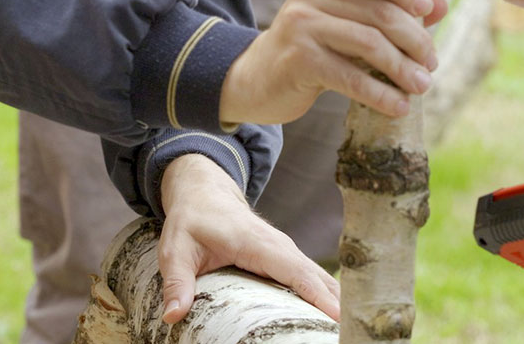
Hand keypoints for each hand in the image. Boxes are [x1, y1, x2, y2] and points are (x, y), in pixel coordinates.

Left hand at [157, 154, 339, 322]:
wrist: (205, 192)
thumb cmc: (191, 220)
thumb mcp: (176, 250)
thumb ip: (177, 282)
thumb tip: (173, 315)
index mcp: (258, 244)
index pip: (295, 272)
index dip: (318, 295)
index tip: (338, 317)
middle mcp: (280, 246)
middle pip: (318, 278)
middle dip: (337, 305)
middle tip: (350, 334)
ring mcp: (287, 251)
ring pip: (320, 278)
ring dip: (335, 302)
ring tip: (346, 330)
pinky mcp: (287, 259)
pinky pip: (313, 279)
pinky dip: (326, 297)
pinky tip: (333, 319)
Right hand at [220, 0, 447, 123]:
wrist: (257, 77)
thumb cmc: (314, 45)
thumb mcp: (350, 20)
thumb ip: (392, 7)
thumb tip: (440, 5)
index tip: (429, 11)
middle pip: (379, 11)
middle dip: (414, 39)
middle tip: (431, 63)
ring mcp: (301, 23)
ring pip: (370, 43)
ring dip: (402, 68)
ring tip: (422, 86)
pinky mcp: (299, 59)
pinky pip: (351, 76)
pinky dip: (380, 93)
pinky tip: (398, 106)